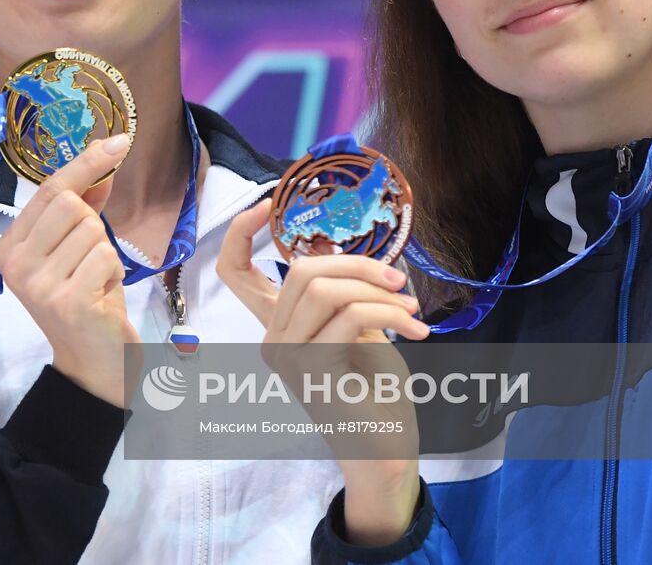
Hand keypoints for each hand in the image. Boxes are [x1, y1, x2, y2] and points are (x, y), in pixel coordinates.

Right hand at [0, 134, 139, 406]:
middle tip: (91, 258)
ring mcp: (37, 284)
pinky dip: (114, 272)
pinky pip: (106, 256)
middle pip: (70, 203)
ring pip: (92, 229)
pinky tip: (102, 295)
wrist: (93, 363)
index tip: (118, 141)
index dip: (86, 163)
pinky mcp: (67, 300)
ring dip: (106, 252)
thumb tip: (104, 157)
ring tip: (95, 281)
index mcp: (7, 247)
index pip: (49, 189)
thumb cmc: (86, 299)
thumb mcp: (77, 248)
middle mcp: (14, 264)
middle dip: (94, 222)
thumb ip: (84, 204)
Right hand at [217, 199, 425, 546]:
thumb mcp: (360, 334)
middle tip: (399, 282)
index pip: (234, 271)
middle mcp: (271, 340)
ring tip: (411, 311)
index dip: (242, 231)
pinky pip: (351, 317)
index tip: (268, 201)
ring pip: (326, 288)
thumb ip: (347, 298)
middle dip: (358, 264)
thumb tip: (364, 261)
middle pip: (302, 270)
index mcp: (277, 327)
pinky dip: (391, 314)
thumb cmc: (375, 394)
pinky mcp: (312, 370)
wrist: (386, 451)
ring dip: (379, 291)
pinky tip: (416, 331)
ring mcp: (286, 357)